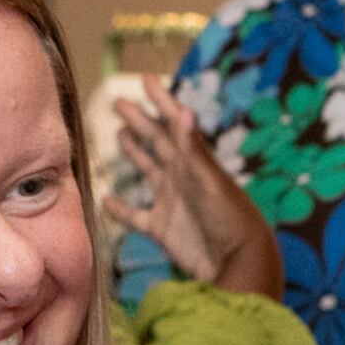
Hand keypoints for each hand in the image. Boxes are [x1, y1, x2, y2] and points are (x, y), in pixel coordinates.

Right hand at [113, 85, 281, 298]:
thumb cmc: (231, 222)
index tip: (146, 79)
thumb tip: (184, 110)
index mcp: (193, 163)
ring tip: (120, 135)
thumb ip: (194, 151)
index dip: (161, 101)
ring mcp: (171, 202)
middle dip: (140, 121)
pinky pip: (135, 217)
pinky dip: (121, 210)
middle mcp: (181, 178)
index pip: (173, 124)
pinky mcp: (161, 229)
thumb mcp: (211, 183)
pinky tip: (106, 202)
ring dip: (135, 153)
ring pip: (148, 170)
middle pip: (156, 142)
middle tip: (119, 101)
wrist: (237, 265)